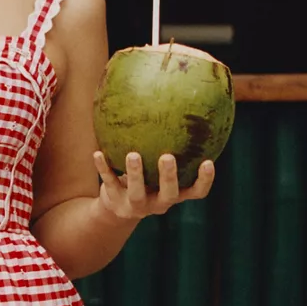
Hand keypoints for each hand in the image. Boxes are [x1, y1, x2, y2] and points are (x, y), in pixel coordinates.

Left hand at [93, 150, 214, 221]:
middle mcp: (159, 203)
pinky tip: (98, 153)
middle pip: (169, 194)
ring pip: (137, 193)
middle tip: (167, 157)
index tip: (208, 162)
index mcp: (175, 193)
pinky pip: (109, 183)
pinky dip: (103, 169)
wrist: (117, 208)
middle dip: (169, 177)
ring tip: (133, 154)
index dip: (205, 180)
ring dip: (136, 174)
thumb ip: (171, 143)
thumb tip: (182, 98)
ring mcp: (137, 206)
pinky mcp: (116, 203)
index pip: (197, 192)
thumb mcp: (159, 165)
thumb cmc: (146, 178)